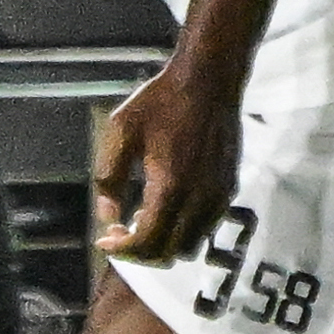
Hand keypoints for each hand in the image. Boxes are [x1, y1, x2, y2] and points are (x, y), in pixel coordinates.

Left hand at [94, 63, 242, 266]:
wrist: (209, 79)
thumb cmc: (162, 101)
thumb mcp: (121, 131)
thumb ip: (109, 178)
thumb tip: (107, 216)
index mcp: (171, 187)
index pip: (147, 243)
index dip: (122, 250)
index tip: (104, 240)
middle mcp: (200, 199)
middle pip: (169, 253)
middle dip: (140, 252)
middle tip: (119, 233)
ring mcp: (218, 195)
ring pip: (190, 246)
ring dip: (163, 243)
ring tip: (141, 221)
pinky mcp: (228, 188)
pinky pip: (205, 228)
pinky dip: (182, 231)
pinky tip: (165, 208)